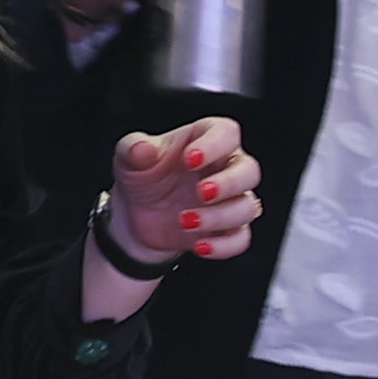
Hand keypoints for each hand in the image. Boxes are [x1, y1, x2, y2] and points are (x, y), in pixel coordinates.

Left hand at [103, 114, 261, 268]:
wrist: (136, 215)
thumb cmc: (143, 176)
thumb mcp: (129, 157)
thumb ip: (133, 148)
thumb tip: (143, 149)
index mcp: (205, 141)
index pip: (226, 133)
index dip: (215, 145)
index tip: (191, 158)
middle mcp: (225, 168)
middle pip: (249, 171)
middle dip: (228, 183)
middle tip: (201, 192)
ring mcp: (230, 200)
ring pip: (247, 207)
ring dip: (220, 217)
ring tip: (186, 221)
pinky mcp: (227, 229)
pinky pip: (240, 239)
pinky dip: (223, 246)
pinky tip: (199, 245)